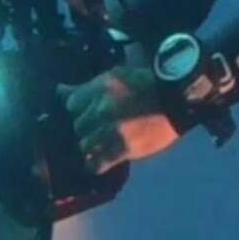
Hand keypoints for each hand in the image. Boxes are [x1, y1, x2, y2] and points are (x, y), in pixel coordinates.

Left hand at [58, 66, 180, 174]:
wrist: (179, 99)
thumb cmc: (148, 85)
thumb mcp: (117, 76)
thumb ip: (89, 87)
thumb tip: (59, 91)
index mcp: (101, 87)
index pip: (71, 103)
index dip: (79, 109)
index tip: (86, 113)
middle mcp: (102, 108)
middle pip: (78, 125)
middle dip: (86, 127)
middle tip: (97, 129)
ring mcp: (112, 130)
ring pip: (85, 145)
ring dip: (91, 146)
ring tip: (101, 145)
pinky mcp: (124, 148)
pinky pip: (98, 162)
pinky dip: (96, 164)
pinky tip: (101, 161)